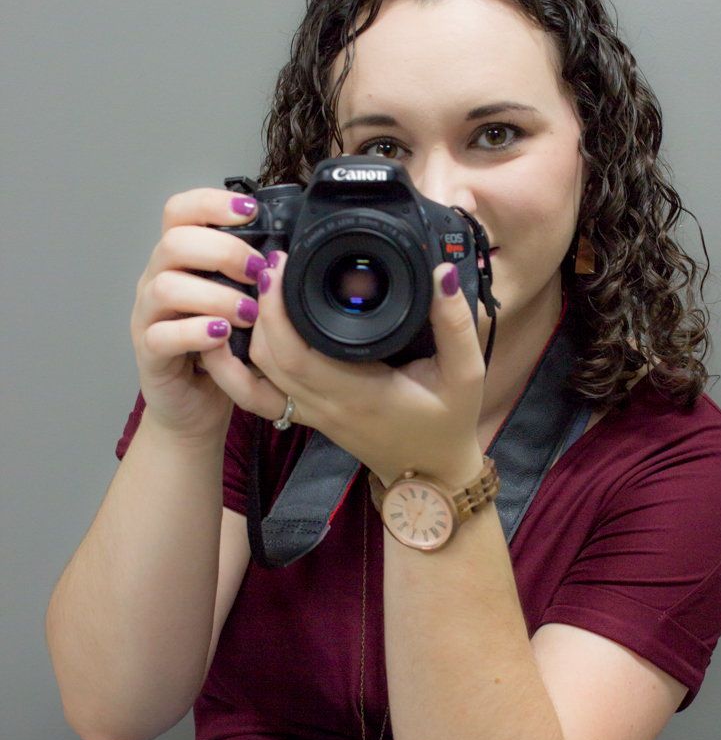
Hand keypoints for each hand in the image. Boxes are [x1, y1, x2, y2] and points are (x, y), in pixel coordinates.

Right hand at [130, 188, 287, 441]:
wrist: (196, 404)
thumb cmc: (222, 349)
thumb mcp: (242, 302)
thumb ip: (251, 275)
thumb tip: (285, 250)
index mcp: (179, 260)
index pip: (179, 211)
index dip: (211, 202)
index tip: (249, 211)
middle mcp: (157, 280)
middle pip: (174, 242)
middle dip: (223, 252)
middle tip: (257, 273)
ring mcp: (148, 316)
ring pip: (166, 287)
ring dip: (215, 296)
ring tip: (247, 314)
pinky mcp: (149, 352)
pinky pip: (162, 335)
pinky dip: (195, 332)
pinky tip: (222, 335)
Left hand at [202, 253, 485, 485]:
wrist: (433, 475)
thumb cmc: (449, 424)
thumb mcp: (467, 374)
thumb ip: (457, 324)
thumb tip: (441, 276)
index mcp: (357, 393)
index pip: (295, 351)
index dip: (276, 308)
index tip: (279, 266)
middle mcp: (325, 405)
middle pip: (265, 357)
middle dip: (259, 307)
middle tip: (269, 264)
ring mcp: (312, 413)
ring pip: (257, 374)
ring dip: (249, 331)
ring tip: (260, 289)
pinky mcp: (309, 416)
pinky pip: (259, 395)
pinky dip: (238, 369)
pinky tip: (233, 339)